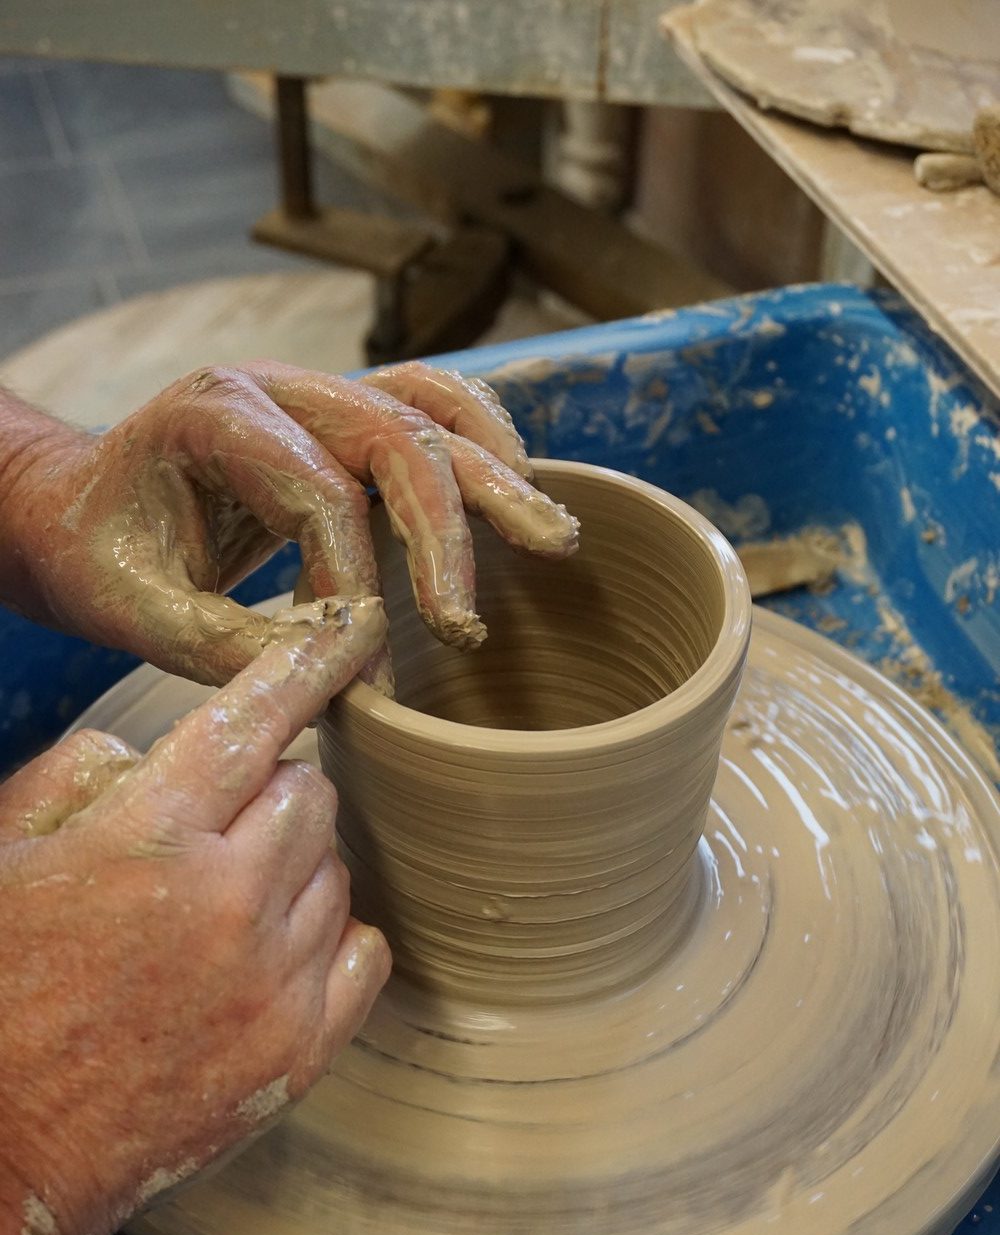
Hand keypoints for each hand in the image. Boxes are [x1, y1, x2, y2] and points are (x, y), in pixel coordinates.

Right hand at [0, 599, 390, 1234]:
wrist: (3, 1151)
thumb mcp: (2, 855)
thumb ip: (77, 778)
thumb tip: (148, 754)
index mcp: (146, 838)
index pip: (253, 720)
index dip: (308, 663)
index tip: (353, 629)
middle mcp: (226, 901)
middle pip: (310, 794)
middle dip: (271, 793)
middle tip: (212, 832)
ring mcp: (271, 982)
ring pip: (337, 870)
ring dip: (293, 867)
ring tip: (221, 907)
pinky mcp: (297, 1053)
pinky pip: (364, 953)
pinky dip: (331, 937)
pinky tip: (274, 952)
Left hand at [1, 361, 577, 690]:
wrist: (77, 504)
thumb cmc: (100, 552)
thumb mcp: (136, 609)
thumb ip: (229, 642)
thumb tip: (338, 668)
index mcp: (217, 415)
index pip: (321, 494)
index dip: (355, 582)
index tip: (370, 664)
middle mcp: (279, 386)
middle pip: (398, 437)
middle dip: (452, 531)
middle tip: (476, 619)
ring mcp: (318, 392)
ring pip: (432, 402)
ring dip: (497, 469)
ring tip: (549, 536)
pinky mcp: (343, 416)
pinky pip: (429, 404)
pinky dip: (482, 441)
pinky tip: (518, 488)